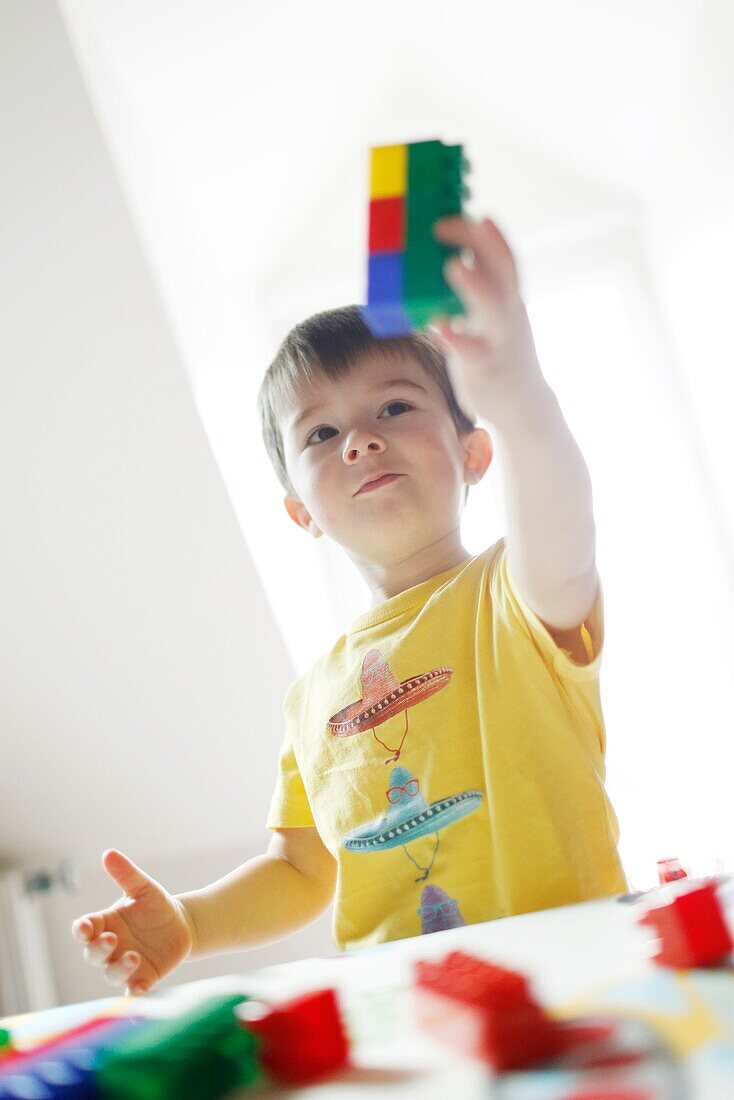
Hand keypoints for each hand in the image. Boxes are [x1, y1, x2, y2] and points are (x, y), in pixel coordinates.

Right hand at [71, 849, 193, 995]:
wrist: (183, 924)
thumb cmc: (156, 905)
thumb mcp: (144, 888)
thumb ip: (126, 874)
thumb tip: (108, 853)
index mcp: (105, 924)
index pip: (85, 929)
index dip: (81, 930)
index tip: (84, 928)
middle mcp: (110, 948)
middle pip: (93, 954)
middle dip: (98, 949)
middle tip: (112, 939)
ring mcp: (124, 965)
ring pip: (111, 974)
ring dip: (118, 968)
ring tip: (134, 957)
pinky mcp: (142, 978)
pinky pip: (134, 989)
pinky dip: (135, 990)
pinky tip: (141, 987)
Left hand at [429, 216, 545, 425]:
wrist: (525, 407)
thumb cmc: (500, 355)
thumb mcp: (492, 319)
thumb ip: (476, 293)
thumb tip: (452, 261)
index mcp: (510, 300)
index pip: (503, 258)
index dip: (485, 235)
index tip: (462, 217)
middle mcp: (510, 316)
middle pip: (504, 273)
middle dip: (484, 245)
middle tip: (452, 224)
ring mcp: (501, 342)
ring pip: (494, 309)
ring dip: (475, 285)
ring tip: (454, 264)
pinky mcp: (487, 369)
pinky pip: (472, 352)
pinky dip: (456, 337)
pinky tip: (438, 326)